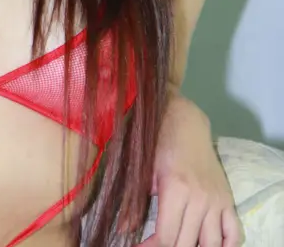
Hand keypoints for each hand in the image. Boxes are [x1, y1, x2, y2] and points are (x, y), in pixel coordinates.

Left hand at [142, 92, 242, 246]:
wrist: (186, 122)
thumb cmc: (160, 142)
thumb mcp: (144, 170)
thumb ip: (134, 203)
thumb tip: (124, 230)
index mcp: (176, 190)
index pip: (166, 237)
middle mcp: (200, 199)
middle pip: (186, 244)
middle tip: (155, 244)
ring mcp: (217, 200)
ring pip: (210, 244)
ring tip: (179, 242)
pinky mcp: (227, 199)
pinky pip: (233, 233)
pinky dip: (224, 246)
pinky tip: (208, 246)